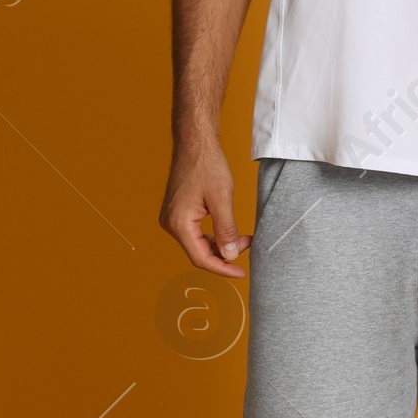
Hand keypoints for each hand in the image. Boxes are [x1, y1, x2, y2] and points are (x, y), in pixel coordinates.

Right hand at [160, 136, 249, 276]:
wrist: (194, 143)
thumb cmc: (207, 165)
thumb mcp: (222, 199)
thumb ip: (226, 230)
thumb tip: (230, 255)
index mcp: (179, 223)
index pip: (201, 258)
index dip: (223, 268)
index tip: (241, 273)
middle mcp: (170, 223)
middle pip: (198, 252)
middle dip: (224, 254)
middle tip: (247, 245)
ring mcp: (171, 217)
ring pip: (197, 243)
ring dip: (219, 244)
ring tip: (242, 238)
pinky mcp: (176, 212)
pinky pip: (194, 232)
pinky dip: (212, 235)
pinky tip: (227, 231)